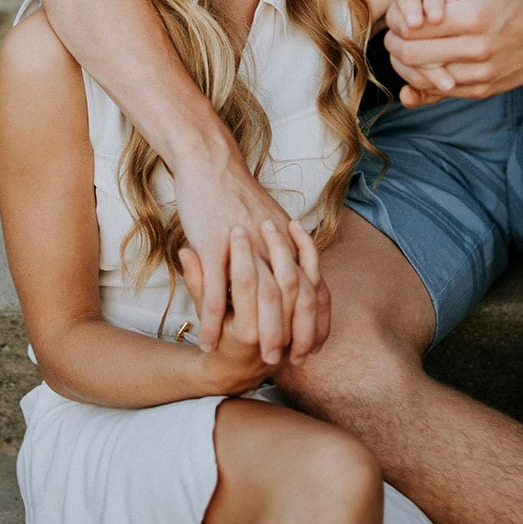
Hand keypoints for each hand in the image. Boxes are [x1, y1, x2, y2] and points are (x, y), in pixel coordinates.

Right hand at [173, 137, 330, 365]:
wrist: (210, 162)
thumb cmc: (236, 193)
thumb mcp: (270, 220)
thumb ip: (284, 249)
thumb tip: (298, 274)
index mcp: (287, 241)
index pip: (311, 288)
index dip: (314, 320)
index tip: (312, 347)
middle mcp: (272, 245)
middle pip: (291, 298)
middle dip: (294, 334)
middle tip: (288, 361)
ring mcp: (243, 246)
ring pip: (259, 299)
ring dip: (261, 333)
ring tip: (257, 359)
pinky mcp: (213, 247)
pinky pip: (215, 292)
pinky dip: (212, 321)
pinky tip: (207, 341)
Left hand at [384, 0, 522, 106]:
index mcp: (473, 17)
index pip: (412, 27)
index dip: (395, 21)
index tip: (397, 15)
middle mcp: (478, 49)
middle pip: (412, 55)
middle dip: (394, 44)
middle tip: (394, 34)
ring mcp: (481, 73)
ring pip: (423, 78)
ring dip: (405, 65)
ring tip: (406, 48)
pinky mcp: (483, 90)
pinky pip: (440, 92)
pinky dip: (425, 80)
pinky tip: (423, 64)